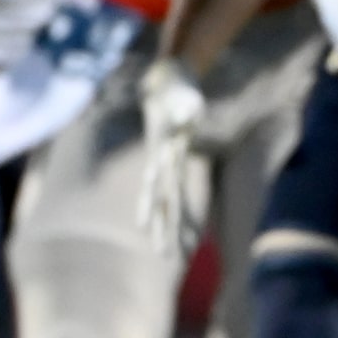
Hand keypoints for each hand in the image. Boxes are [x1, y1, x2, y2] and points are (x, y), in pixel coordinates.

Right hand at [137, 57, 206, 258]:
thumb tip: (192, 112)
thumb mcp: (184, 96)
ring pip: (165, 201)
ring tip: (163, 253)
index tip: (145, 224)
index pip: (158, 181)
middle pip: (161, 199)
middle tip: (161, 254)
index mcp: (162, 150)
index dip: (154, 202)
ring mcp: (166, 164)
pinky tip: (178, 232)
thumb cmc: (177, 89)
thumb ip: (186, 107)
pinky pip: (174, 193)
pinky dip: (176, 213)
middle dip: (161, 227)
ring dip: (165, 227)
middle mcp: (161, 161)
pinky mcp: (172, 163)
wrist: (166, 83)